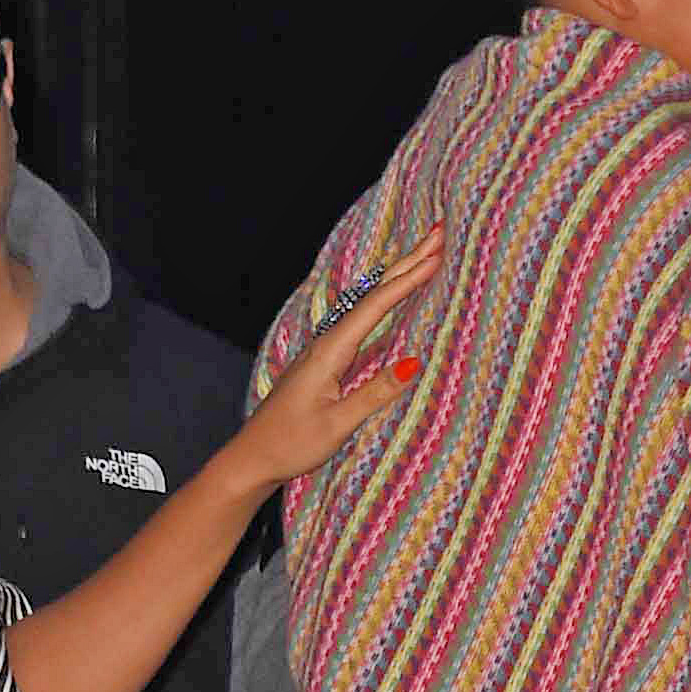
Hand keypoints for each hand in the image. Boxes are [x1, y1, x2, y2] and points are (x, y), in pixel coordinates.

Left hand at [230, 227, 446, 495]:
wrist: (252, 458)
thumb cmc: (290, 444)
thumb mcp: (337, 424)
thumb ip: (375, 393)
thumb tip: (414, 362)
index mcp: (329, 352)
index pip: (376, 307)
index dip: (408, 280)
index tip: (437, 255)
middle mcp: (327, 343)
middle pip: (373, 295)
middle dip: (407, 264)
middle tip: (438, 234)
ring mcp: (326, 352)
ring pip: (369, 306)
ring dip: (397, 280)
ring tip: (424, 257)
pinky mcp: (327, 364)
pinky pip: (362, 324)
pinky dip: (385, 305)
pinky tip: (394, 301)